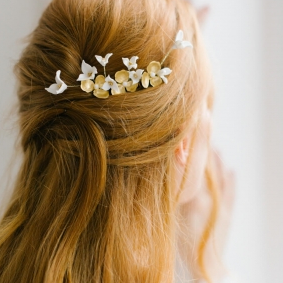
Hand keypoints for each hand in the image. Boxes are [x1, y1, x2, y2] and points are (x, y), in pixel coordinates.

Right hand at [178, 149, 234, 281]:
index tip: (190, 139)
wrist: (204, 264)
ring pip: (220, 176)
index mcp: (195, 196)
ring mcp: (220, 204)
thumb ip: (174, 191)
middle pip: (208, 169)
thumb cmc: (184, 241)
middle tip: (202, 139)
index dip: (193, 152)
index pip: (194, 168)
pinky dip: (231, 178)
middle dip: (204, 153)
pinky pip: (231, 189)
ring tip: (215, 149)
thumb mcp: (173, 213)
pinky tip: (231, 169)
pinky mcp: (227, 211)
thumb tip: (173, 170)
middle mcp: (210, 196)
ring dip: (217, 162)